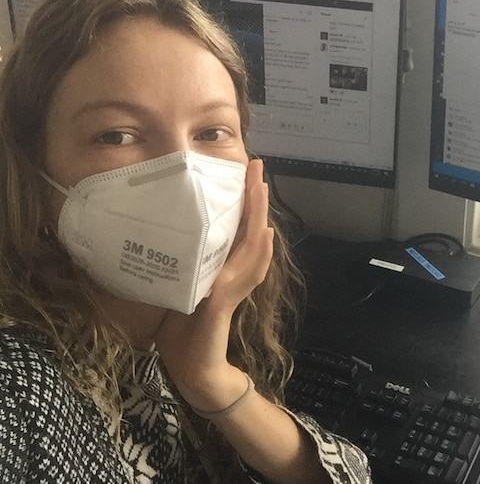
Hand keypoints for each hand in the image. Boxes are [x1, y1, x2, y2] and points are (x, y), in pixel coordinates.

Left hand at [154, 158, 273, 409]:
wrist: (192, 371)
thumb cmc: (182, 333)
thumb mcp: (177, 289)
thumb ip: (179, 266)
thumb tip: (158, 234)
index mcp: (221, 269)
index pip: (235, 228)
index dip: (242, 201)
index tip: (242, 172)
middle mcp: (232, 274)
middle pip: (250, 229)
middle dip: (255, 198)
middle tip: (257, 166)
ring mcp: (232, 287)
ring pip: (253, 246)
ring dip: (259, 217)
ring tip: (261, 189)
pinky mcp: (223, 302)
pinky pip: (246, 273)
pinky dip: (258, 254)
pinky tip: (264, 236)